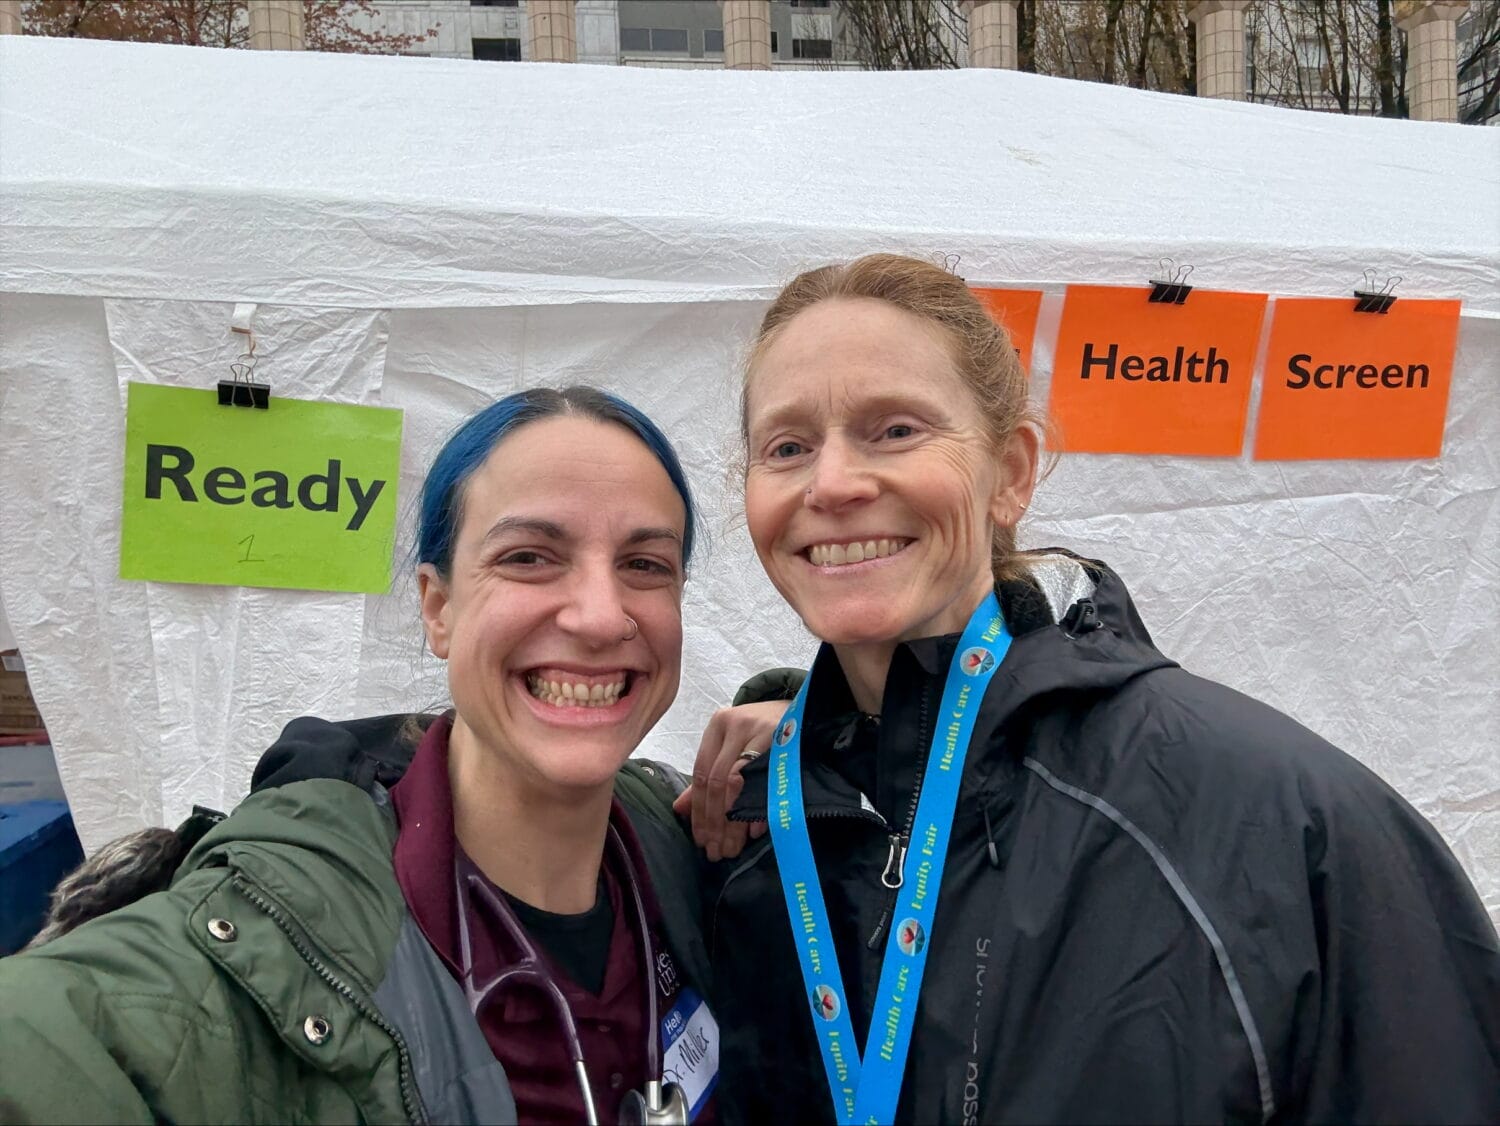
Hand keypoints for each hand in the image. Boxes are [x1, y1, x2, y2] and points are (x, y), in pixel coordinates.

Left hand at [671, 700, 786, 860]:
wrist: (802, 712)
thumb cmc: (763, 732)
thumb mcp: (733, 745)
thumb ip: (707, 776)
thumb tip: (680, 810)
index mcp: (718, 726)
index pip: (701, 774)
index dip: (699, 810)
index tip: (701, 839)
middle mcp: (736, 725)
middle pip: (717, 781)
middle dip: (714, 822)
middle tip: (716, 851)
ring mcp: (760, 731)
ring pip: (737, 782)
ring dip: (733, 821)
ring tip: (732, 847)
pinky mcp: (784, 740)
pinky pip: (765, 781)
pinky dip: (758, 808)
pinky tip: (754, 830)